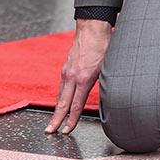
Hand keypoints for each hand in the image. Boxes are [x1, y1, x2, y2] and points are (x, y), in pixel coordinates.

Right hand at [45, 19, 111, 134]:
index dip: (71, 120)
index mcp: (83, 78)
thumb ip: (106, 82)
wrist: (92, 26)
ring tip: (53, 122)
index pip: (76, 105)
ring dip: (56, 109)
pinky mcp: (66, 66)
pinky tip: (61, 102)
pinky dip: (60, 96)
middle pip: (62, 103)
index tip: (66, 131)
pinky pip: (62, 86)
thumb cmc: (103, 44)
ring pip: (60, 95)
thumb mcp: (108, 65)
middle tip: (49, 132)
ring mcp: (67, 71)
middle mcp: (72, 76)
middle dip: (55, 120)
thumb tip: (110, 94)